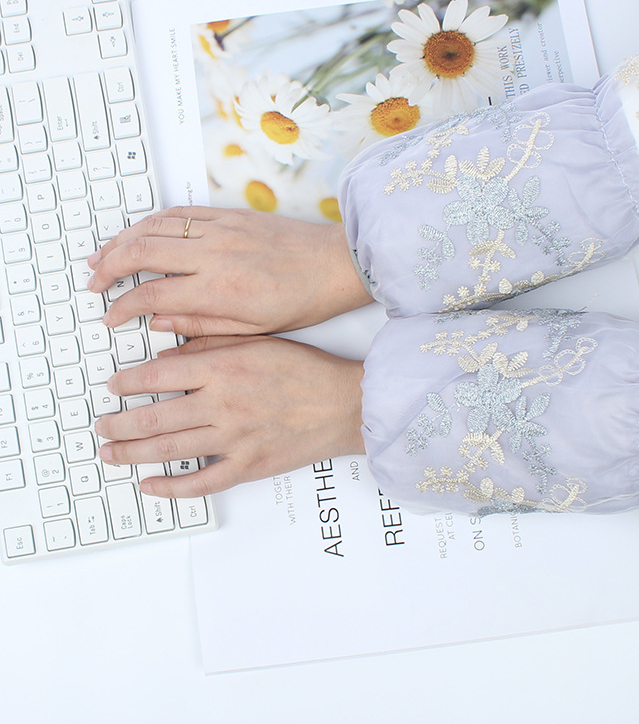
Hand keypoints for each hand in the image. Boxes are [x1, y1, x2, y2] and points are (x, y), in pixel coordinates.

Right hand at [87, 206, 372, 336]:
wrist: (336, 266)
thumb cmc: (303, 302)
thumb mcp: (252, 330)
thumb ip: (200, 326)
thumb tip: (159, 324)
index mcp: (220, 290)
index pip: (151, 295)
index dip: (123, 307)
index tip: (112, 316)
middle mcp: (214, 254)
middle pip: (141, 253)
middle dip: (108, 267)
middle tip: (94, 282)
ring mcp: (221, 229)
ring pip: (154, 227)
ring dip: (122, 240)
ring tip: (103, 255)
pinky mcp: (230, 215)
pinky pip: (179, 211)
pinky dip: (152, 221)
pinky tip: (139, 231)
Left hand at [95, 335, 364, 497]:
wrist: (344, 404)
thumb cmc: (306, 369)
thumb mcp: (258, 341)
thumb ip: (211, 343)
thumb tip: (167, 354)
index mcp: (224, 368)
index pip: (157, 376)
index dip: (126, 383)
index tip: (114, 387)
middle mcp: (222, 404)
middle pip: (153, 418)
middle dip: (118, 424)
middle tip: (102, 426)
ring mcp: (234, 439)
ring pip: (169, 450)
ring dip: (132, 453)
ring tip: (110, 453)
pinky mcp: (248, 466)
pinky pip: (202, 483)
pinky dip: (172, 488)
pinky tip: (150, 486)